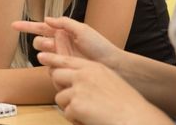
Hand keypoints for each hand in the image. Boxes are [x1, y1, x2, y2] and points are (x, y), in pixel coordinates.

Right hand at [12, 16, 119, 67]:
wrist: (110, 65)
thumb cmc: (99, 46)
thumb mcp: (83, 29)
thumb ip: (64, 23)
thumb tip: (47, 19)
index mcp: (64, 31)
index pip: (41, 27)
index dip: (27, 26)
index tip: (13, 25)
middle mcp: (60, 43)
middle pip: (39, 41)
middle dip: (41, 41)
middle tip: (51, 44)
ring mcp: (60, 56)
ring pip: (42, 54)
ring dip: (46, 52)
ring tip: (58, 54)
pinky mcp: (62, 68)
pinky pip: (49, 66)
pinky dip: (51, 64)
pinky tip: (60, 63)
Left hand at [39, 53, 172, 124]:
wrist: (134, 116)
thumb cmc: (126, 103)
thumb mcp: (109, 80)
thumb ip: (91, 77)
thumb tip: (75, 80)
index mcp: (93, 67)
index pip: (66, 59)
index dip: (52, 58)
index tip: (41, 55)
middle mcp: (83, 74)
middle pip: (57, 75)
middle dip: (62, 88)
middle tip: (75, 100)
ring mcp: (78, 88)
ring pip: (60, 98)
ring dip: (71, 107)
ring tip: (89, 111)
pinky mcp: (75, 103)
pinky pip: (67, 113)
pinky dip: (76, 119)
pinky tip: (91, 118)